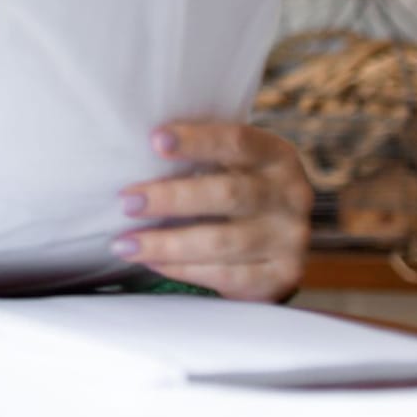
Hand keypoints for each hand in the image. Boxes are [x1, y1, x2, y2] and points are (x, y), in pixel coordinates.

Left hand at [114, 121, 313, 301]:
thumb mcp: (229, 161)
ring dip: (165, 243)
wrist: (278, 236)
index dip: (197, 140)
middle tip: (127, 203)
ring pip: (221, 241)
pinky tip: (152, 262)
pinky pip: (225, 275)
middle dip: (170, 198)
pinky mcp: (282, 276)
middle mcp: (291, 194)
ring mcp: (290, 238)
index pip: (237, 141)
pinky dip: (182, 269)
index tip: (155, 140)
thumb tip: (131, 151)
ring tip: (125, 244)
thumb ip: (197, 154)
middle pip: (226, 194)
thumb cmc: (235, 185)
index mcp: (276, 155)